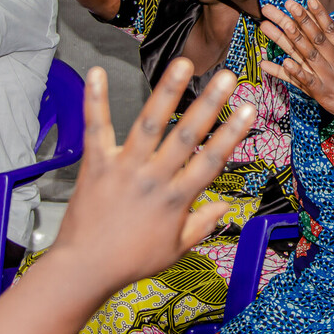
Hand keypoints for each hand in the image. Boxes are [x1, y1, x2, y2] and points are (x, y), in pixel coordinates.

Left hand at [51, 60, 254, 290]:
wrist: (83, 270)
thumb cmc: (131, 262)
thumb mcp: (176, 250)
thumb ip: (202, 225)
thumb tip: (226, 207)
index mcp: (176, 200)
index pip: (211, 161)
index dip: (232, 134)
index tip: (249, 109)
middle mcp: (153, 179)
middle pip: (186, 136)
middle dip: (209, 104)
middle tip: (227, 77)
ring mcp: (124, 169)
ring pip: (149, 125)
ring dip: (166, 92)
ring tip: (182, 63)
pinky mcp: (95, 165)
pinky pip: (95, 129)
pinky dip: (94, 100)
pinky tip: (96, 72)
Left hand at [259, 0, 333, 135]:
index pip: (332, 29)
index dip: (320, 14)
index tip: (309, 0)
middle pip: (315, 38)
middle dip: (300, 20)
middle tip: (286, 4)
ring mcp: (328, 78)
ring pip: (307, 55)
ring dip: (290, 40)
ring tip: (275, 26)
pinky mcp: (322, 94)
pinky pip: (305, 81)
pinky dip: (295, 72)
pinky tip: (282, 61)